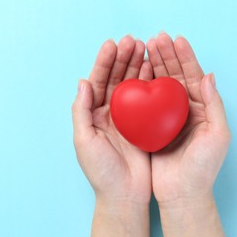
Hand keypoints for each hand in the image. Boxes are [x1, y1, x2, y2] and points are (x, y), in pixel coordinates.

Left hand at [72, 35, 152, 236]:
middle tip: (133, 41)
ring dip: (137, 66)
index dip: (103, 62)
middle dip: (122, 59)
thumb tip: (82, 82)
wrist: (124, 195)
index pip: (97, 82)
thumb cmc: (102, 171)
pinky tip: (154, 70)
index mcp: (93, 115)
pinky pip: (147, 99)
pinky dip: (150, 83)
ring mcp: (128, 117)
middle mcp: (110, 112)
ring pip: (132, 85)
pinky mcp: (144, 124)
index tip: (112, 45)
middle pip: (115, 79)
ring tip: (144, 48)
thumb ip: (81, 111)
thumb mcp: (84, 141)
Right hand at [147, 32, 229, 236]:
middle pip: (176, 76)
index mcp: (203, 109)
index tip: (177, 40)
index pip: (195, 77)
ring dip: (154, 65)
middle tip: (156, 38)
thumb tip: (209, 75)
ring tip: (145, 47)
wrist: (183, 193)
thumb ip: (215, 105)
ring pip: (160, 85)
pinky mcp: (153, 126)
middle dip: (167, 56)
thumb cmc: (203, 167)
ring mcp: (168, 117)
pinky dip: (142, 86)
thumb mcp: (217, 136)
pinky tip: (136, 72)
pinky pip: (146, 102)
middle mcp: (186, 109)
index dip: (186, 57)